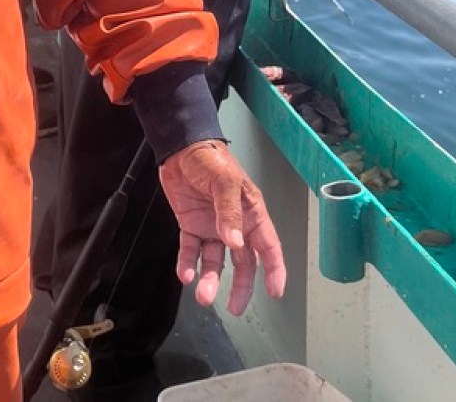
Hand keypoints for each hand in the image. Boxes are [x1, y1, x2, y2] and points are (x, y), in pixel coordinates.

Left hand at [159, 139, 286, 315]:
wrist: (180, 147)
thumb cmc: (210, 159)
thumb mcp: (225, 181)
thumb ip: (229, 212)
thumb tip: (235, 243)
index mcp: (252, 214)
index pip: (268, 247)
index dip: (274, 270)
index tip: (275, 292)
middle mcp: (235, 225)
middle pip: (243, 263)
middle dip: (240, 287)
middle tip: (235, 308)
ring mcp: (213, 227)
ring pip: (215, 261)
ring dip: (210, 279)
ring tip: (203, 296)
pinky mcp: (191, 225)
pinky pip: (191, 250)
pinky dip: (188, 264)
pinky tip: (185, 275)